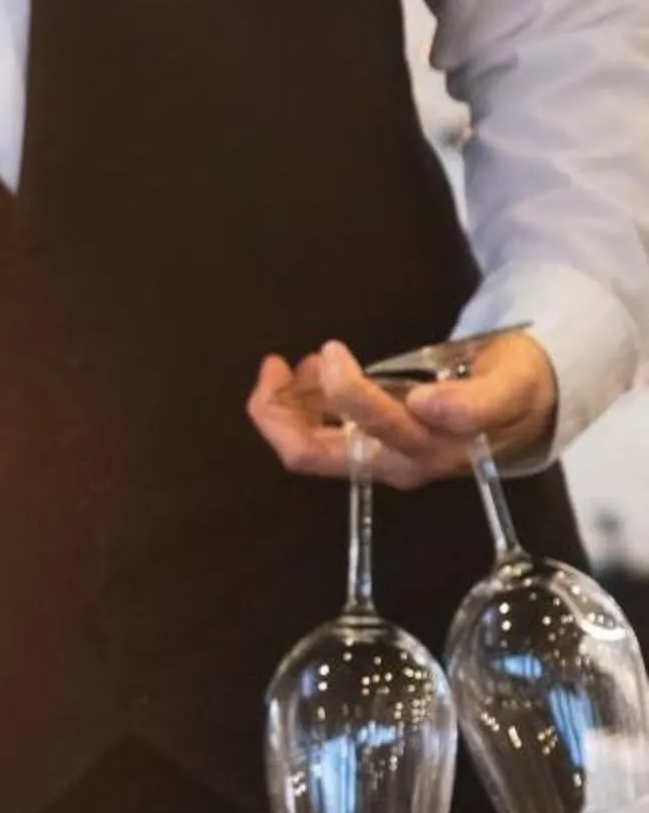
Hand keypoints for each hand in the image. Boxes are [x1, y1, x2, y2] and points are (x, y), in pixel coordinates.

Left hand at [247, 334, 559, 489]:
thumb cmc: (520, 386)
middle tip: (277, 363)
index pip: (354, 434)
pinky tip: (311, 376)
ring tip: (301, 363)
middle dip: (277, 410)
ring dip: (287, 406)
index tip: (332, 349)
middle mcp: (395, 463)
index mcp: (426, 451)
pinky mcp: (373, 450)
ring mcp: (380, 459)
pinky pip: (319, 439)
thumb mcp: (511, 386)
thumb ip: (476, 401)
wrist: (534, 402)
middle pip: (309, 454)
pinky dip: (302, 407)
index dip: (333, 393)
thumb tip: (427, 407)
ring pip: (306, 448)